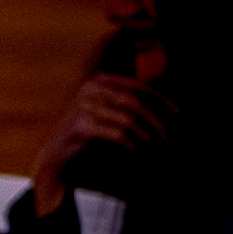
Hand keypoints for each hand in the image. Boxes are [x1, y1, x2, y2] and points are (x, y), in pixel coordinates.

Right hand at [31, 69, 160, 211]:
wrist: (56, 154)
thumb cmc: (86, 132)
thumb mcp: (106, 110)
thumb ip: (126, 102)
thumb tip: (163, 103)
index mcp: (99, 80)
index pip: (137, 86)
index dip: (160, 98)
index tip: (176, 112)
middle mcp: (90, 89)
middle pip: (134, 101)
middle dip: (155, 118)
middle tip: (168, 133)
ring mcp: (84, 107)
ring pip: (127, 118)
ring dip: (146, 133)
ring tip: (154, 142)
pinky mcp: (80, 127)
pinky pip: (116, 133)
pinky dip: (129, 142)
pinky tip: (135, 148)